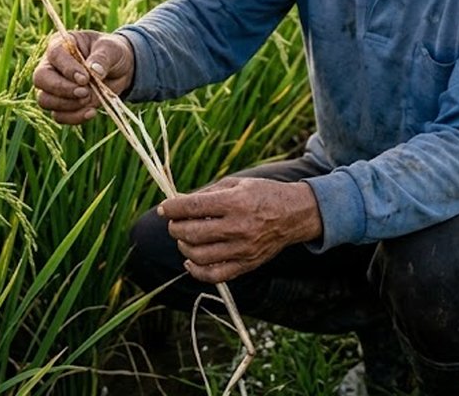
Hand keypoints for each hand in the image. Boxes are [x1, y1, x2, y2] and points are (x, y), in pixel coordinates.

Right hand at [32, 30, 133, 123]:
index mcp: (61, 44)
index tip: (85, 78)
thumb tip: (94, 71)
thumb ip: (102, 57)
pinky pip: (59, 116)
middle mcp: (52, 65)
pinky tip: (91, 112)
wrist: (120, 71)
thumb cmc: (111, 52)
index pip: (54, 55)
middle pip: (41, 79)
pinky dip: (74, 117)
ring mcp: (53, 87)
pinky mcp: (62, 105)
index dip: (67, 68)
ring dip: (68, 105)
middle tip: (85, 92)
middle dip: (62, 89)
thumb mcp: (112, 48)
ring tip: (90, 100)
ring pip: (45, 100)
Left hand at [157, 177, 322, 283]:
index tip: (164, 208)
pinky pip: (214, 275)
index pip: (192, 207)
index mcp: (235, 202)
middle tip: (174, 223)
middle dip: (175, 228)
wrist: (294, 214)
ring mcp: (242, 249)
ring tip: (184, 239)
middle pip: (191, 233)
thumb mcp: (236, 184)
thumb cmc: (263, 194)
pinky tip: (190, 260)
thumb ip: (206, 193)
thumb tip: (177, 203)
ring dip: (183, 247)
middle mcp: (238, 227)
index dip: (171, 208)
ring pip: (198, 255)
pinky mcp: (246, 264)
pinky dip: (196, 270)